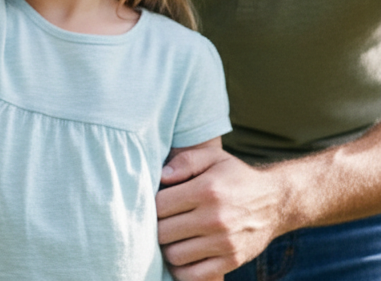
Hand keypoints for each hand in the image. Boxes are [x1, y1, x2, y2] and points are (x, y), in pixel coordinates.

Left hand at [157, 145, 281, 279]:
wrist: (275, 202)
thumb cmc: (236, 176)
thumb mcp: (212, 156)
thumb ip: (184, 161)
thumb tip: (161, 177)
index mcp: (206, 190)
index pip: (160, 205)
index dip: (150, 205)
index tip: (154, 203)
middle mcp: (215, 218)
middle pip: (164, 232)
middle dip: (155, 227)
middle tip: (159, 221)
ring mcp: (224, 243)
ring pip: (175, 255)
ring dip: (167, 248)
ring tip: (170, 237)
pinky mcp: (232, 261)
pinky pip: (195, 275)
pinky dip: (182, 270)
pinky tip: (183, 256)